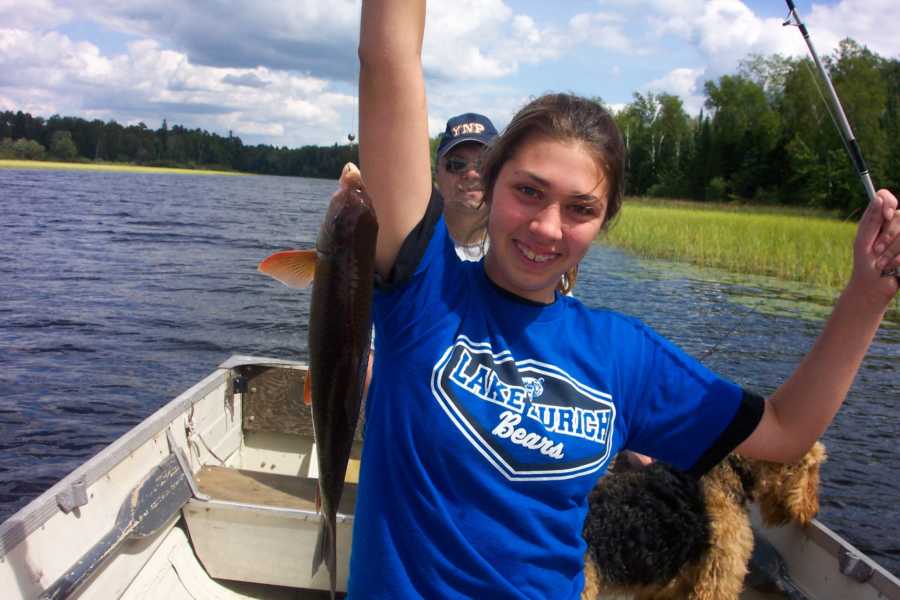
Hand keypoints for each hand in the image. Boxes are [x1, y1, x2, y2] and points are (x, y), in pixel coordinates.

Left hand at [851, 189, 899, 303]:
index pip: (886, 198)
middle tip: (876, 251)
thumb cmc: (865, 264)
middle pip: (899, 216)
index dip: (889, 203)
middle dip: (888, 236)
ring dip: (892, 250)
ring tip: (882, 263)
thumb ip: (871, 220)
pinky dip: (899, 258)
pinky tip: (892, 266)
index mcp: (878, 219)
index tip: (886, 215)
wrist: (874, 287)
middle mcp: (893, 224)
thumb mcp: (864, 241)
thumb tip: (878, 197)